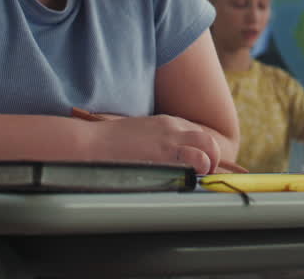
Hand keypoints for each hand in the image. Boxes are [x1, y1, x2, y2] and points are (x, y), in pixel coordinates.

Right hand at [84, 114, 223, 174]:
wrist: (91, 144)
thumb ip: (155, 143)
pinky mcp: (166, 154)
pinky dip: (199, 170)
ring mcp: (170, 140)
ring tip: (199, 178)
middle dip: (212, 158)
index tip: (196, 166)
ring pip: (209, 147)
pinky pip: (197, 160)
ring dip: (210, 164)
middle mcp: (172, 128)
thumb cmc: (108, 145)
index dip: (201, 151)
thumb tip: (161, 160)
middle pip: (208, 139)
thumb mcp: (138, 136)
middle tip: (202, 175)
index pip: (196, 134)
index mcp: (165, 123)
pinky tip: (189, 180)